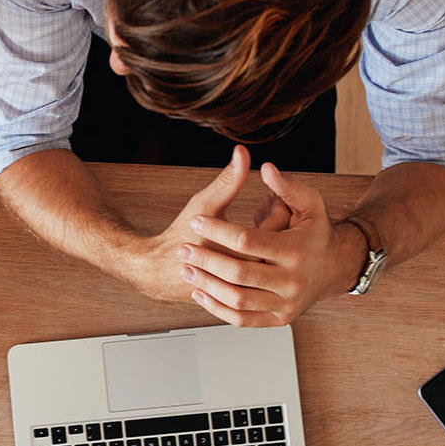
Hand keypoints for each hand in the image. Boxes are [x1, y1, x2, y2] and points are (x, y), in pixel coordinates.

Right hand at [129, 146, 291, 300]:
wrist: (161, 273)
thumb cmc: (181, 234)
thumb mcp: (204, 204)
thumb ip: (228, 180)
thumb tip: (242, 152)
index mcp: (246, 251)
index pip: (279, 222)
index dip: (278, 202)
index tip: (270, 196)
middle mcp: (252, 274)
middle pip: (283, 241)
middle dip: (278, 219)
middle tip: (268, 206)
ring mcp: (250, 287)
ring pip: (277, 258)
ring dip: (274, 237)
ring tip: (261, 222)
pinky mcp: (247, 293)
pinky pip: (266, 272)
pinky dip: (264, 253)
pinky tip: (253, 242)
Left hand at [178, 163, 365, 326]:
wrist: (334, 269)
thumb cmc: (315, 233)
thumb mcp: (309, 204)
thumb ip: (286, 186)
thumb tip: (266, 167)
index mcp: (296, 251)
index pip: (247, 239)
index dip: (217, 229)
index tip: (197, 221)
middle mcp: (293, 281)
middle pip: (239, 272)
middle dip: (206, 260)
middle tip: (185, 249)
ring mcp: (286, 303)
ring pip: (237, 299)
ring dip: (207, 285)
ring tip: (187, 269)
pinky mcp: (279, 319)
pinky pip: (242, 319)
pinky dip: (217, 308)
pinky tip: (201, 292)